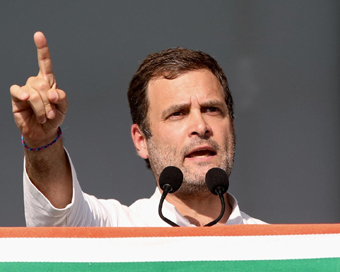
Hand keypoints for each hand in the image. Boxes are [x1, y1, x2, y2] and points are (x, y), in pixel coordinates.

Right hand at [10, 31, 67, 147]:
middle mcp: (36, 83)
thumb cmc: (54, 117)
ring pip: (34, 92)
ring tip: (44, 117)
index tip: (38, 35)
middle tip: (51, 114)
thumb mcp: (63, 108)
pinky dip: (24, 95)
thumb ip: (61, 98)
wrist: (44, 132)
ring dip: (42, 108)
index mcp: (48, 82)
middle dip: (49, 102)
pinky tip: (27, 99)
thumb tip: (51, 92)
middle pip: (43, 84)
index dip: (42, 49)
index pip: (44, 63)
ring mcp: (26, 90)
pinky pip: (18, 91)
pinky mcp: (17, 98)